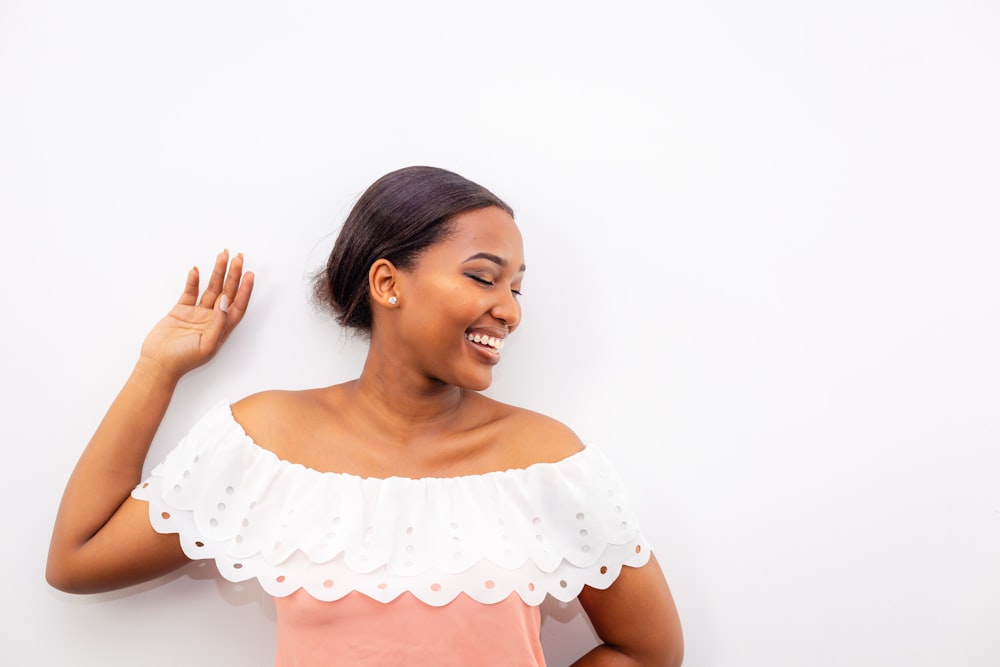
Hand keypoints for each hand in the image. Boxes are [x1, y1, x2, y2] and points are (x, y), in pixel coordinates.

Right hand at [139, 250, 253, 379]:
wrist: (158, 363)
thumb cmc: (183, 360)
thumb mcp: (207, 346)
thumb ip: (219, 323)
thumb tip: (226, 301)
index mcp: (222, 329)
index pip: (237, 305)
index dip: (246, 290)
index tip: (250, 274)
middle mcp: (212, 319)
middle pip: (227, 292)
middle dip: (233, 275)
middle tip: (238, 258)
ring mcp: (197, 313)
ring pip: (211, 289)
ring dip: (217, 273)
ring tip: (222, 256)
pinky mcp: (181, 310)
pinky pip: (190, 292)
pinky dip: (193, 281)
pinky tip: (196, 271)